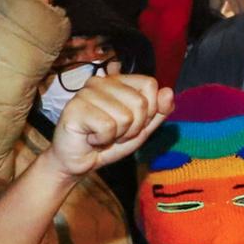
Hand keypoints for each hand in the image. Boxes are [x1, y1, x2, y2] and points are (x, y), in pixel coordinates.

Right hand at [45, 73, 173, 177]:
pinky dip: (102, 140)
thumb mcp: (140, 129)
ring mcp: (86, 92)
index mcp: (118, 81)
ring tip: (101, 136)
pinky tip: (91, 138)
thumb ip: (158, 112)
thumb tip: (168, 91)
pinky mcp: (75, 108)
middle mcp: (101, 81)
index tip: (131, 123)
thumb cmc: (108, 143)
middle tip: (114, 133)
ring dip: (117, 135)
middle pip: (140, 103)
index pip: (149, 84)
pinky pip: (107, 127)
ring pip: (125, 117)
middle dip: (133, 127)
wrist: (78, 162)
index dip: (149, 111)